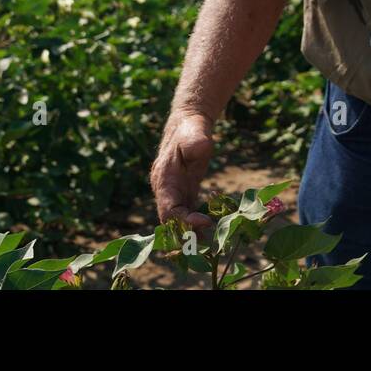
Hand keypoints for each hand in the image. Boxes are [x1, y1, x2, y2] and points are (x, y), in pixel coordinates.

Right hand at [149, 108, 215, 232]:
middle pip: (170, 221)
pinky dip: (193, 226)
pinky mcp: (182, 194)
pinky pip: (185, 214)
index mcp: (164, 179)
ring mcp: (172, 193)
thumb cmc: (192, 130)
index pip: (169, 209)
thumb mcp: (195, 134)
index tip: (206, 222)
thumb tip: (200, 149)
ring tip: (206, 244)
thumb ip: (195, 142)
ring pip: (176, 221)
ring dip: (189, 234)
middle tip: (206, 243)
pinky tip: (206, 235)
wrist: (187, 125)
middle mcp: (165, 190)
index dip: (184, 221)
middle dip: (185, 234)